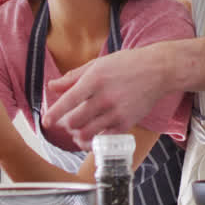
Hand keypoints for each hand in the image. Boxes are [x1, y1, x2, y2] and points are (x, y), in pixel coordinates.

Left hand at [44, 43, 175, 148]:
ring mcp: (116, 112)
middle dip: (67, 124)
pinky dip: (94, 141)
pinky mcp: (127, 123)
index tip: (46, 122)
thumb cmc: (127, 64)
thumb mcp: (98, 64)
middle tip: (68, 122)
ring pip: (87, 134)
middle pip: (75, 121)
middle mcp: (105, 97)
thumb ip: (73, 77)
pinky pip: (104, 139)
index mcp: (95, 79)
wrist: (159, 70)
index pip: (68, 100)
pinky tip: (92, 136)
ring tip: (77, 132)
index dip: (54, 113)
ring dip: (78, 136)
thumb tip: (51, 86)